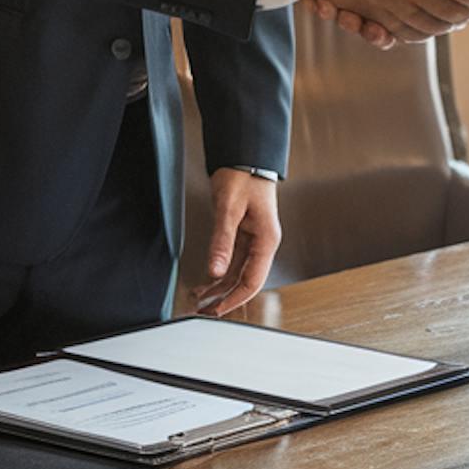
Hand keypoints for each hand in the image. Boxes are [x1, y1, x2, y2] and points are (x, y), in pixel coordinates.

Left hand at [190, 168, 280, 315]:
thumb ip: (222, 241)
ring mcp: (254, 240)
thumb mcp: (229, 209)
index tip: (217, 310)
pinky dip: (219, 272)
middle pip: (245, 281)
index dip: (234, 299)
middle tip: (205, 311)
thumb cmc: (243, 177)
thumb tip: (214, 270)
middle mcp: (263, 243)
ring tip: (201, 300)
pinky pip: (233, 260)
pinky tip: (206, 280)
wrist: (246, 156)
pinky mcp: (244, 234)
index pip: (252, 281)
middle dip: (226, 298)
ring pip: (238, 272)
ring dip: (220, 287)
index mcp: (267, 240)